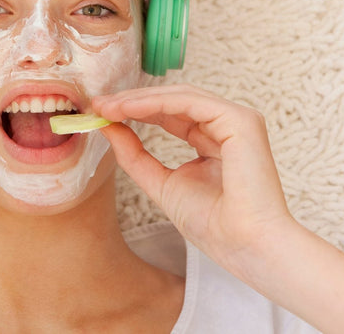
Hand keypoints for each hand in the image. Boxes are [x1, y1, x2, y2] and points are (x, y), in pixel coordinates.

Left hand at [93, 84, 294, 275]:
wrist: (245, 247)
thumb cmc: (215, 225)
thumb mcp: (162, 183)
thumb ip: (135, 155)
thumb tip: (109, 127)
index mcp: (213, 140)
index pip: (170, 114)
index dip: (135, 111)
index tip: (101, 114)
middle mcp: (226, 125)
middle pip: (173, 101)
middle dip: (133, 101)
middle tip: (98, 105)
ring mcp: (237, 121)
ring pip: (181, 96)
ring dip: (140, 99)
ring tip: (108, 107)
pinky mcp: (241, 121)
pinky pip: (191, 102)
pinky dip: (157, 103)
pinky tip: (129, 109)